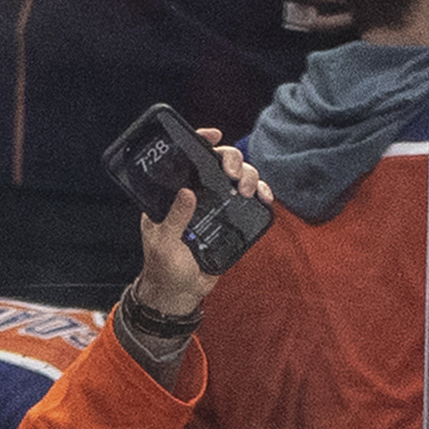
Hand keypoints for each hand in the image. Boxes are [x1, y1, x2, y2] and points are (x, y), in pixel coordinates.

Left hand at [133, 129, 268, 320]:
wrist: (180, 294)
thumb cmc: (164, 267)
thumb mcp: (163, 243)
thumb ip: (174, 218)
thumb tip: (187, 192)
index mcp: (174, 193)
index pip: (187, 158)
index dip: (201, 141)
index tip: (213, 135)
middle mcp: (197, 193)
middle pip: (219, 162)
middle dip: (231, 159)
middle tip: (233, 174)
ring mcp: (216, 206)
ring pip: (238, 178)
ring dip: (249, 176)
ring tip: (249, 191)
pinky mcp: (231, 220)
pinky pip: (250, 201)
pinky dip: (261, 195)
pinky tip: (264, 198)